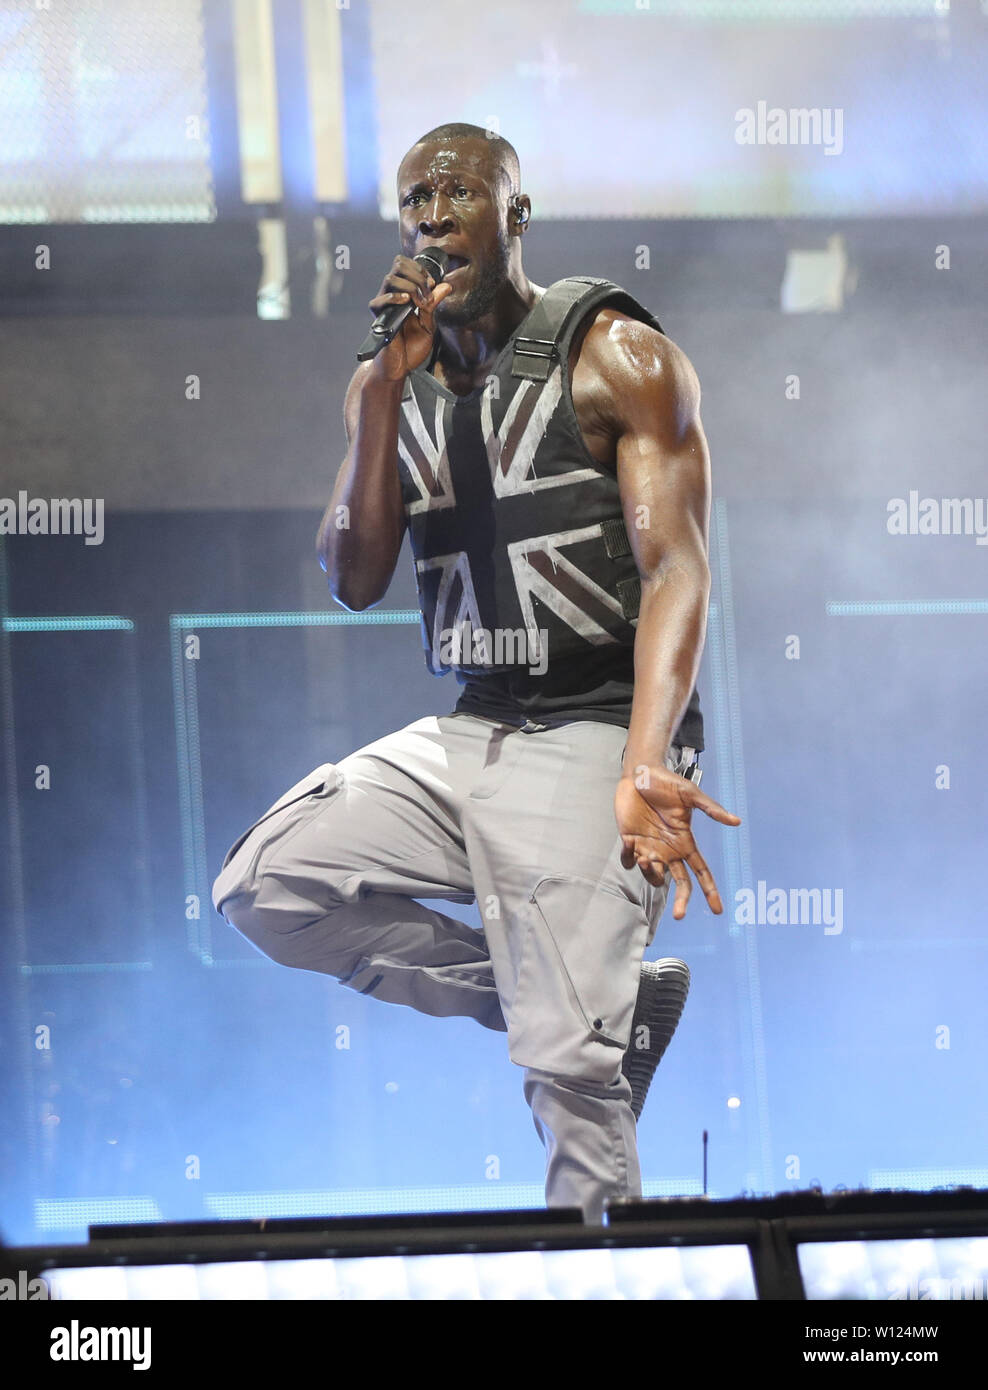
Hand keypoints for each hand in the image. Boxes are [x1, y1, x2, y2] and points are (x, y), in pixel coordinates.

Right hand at [367, 254, 453, 379]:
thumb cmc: (411, 349)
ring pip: (390, 279)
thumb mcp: (428, 324)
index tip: (432, 284)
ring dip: (410, 286)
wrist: (402, 368)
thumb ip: (433, 304)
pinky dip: (394, 297)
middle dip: (417, 275)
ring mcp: (385, 307)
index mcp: (404, 295)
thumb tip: (446, 285)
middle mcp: (392, 297)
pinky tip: (406, 301)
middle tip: (427, 292)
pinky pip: (380, 301)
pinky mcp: (378, 319)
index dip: (420, 269)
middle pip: (397, 266)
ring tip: (419, 301)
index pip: (405, 266)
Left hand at [615, 766, 740, 918]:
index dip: (709, 891)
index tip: (718, 910)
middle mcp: (668, 850)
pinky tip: (629, 842)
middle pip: (679, 884)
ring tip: (647, 857)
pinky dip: (628, 858)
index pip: (701, 871)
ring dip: (651, 873)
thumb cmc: (667, 783)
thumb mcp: (690, 794)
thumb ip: (711, 809)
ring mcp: (649, 847)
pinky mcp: (630, 842)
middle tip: (680, 915)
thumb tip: (736, 821)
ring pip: (653, 876)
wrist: (639, 775)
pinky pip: (628, 861)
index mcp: (685, 842)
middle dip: (681, 901)